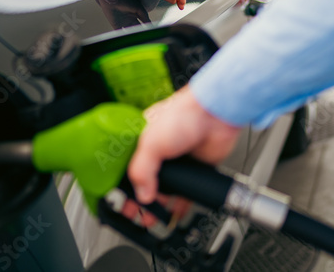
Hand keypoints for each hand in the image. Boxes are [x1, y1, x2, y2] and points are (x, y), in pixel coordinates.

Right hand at [127, 85, 241, 204]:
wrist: (215, 115)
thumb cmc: (183, 114)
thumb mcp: (151, 142)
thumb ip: (142, 170)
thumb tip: (142, 195)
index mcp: (142, 140)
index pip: (126, 166)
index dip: (120, 183)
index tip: (118, 198)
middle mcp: (158, 152)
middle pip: (145, 180)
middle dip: (138, 198)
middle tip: (133, 213)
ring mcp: (177, 162)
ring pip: (164, 189)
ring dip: (158, 205)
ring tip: (152, 218)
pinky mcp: (194, 170)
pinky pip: (185, 192)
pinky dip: (179, 205)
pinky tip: (174, 213)